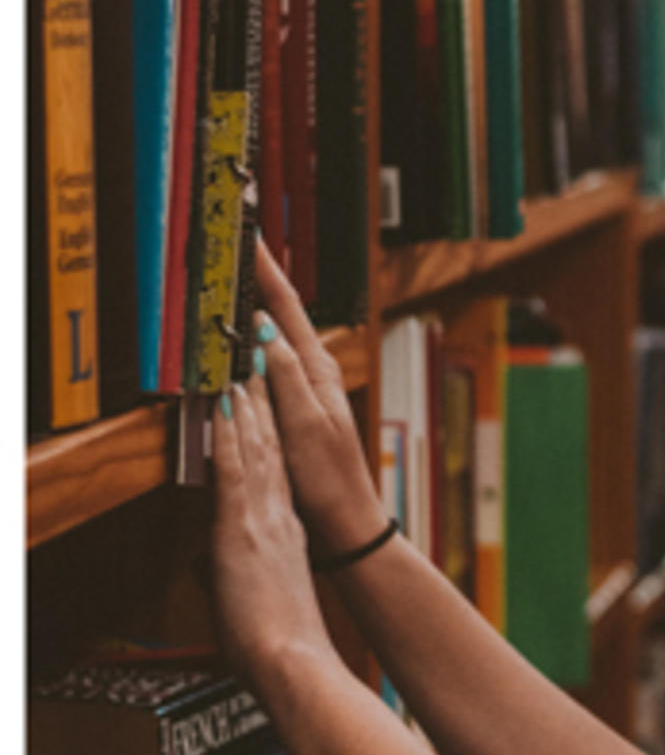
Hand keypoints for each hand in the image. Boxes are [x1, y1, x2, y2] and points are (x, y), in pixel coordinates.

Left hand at [209, 375, 335, 675]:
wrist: (292, 660)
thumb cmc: (278, 644)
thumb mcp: (252, 599)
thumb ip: (227, 574)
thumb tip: (203, 569)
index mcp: (286, 535)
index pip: (275, 475)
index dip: (270, 436)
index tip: (263, 405)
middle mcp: (278, 518)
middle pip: (271, 451)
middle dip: (263, 407)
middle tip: (258, 367)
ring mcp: (262, 519)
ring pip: (256, 449)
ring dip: (249, 407)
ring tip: (245, 370)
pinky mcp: (242, 526)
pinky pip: (236, 468)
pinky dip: (232, 434)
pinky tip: (227, 407)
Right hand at [250, 237, 387, 556]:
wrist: (346, 521)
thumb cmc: (329, 479)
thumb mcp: (305, 425)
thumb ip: (286, 377)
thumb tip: (264, 331)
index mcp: (318, 368)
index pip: (285, 307)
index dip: (264, 268)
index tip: (246, 234)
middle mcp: (314, 371)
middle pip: (279, 311)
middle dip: (256, 274)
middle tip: (231, 240)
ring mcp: (305, 387)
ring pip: (271, 333)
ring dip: (252, 303)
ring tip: (229, 272)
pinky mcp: (294, 405)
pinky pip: (266, 361)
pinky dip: (250, 340)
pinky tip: (236, 336)